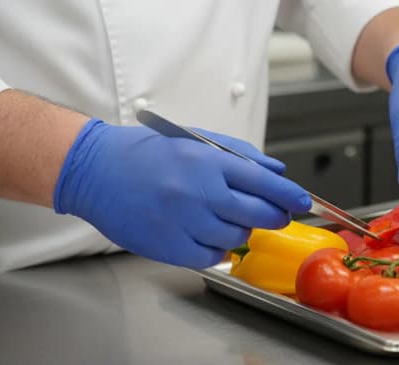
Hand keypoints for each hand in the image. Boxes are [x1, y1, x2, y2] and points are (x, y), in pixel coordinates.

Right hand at [54, 120, 310, 268]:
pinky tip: (209, 234)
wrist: (96, 170)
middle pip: (258, 214)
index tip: (302, 202)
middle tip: (277, 215)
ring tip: (225, 217)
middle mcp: (198, 192)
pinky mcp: (169, 246)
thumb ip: (241, 156)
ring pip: (237, 237)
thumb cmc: (147, 154)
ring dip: (241, 230)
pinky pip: (212, 256)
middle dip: (275, 216)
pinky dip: (218, 249)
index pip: (263, 183)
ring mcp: (184, 221)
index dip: (289, 195)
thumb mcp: (196, 142)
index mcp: (207, 162)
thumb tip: (277, 173)